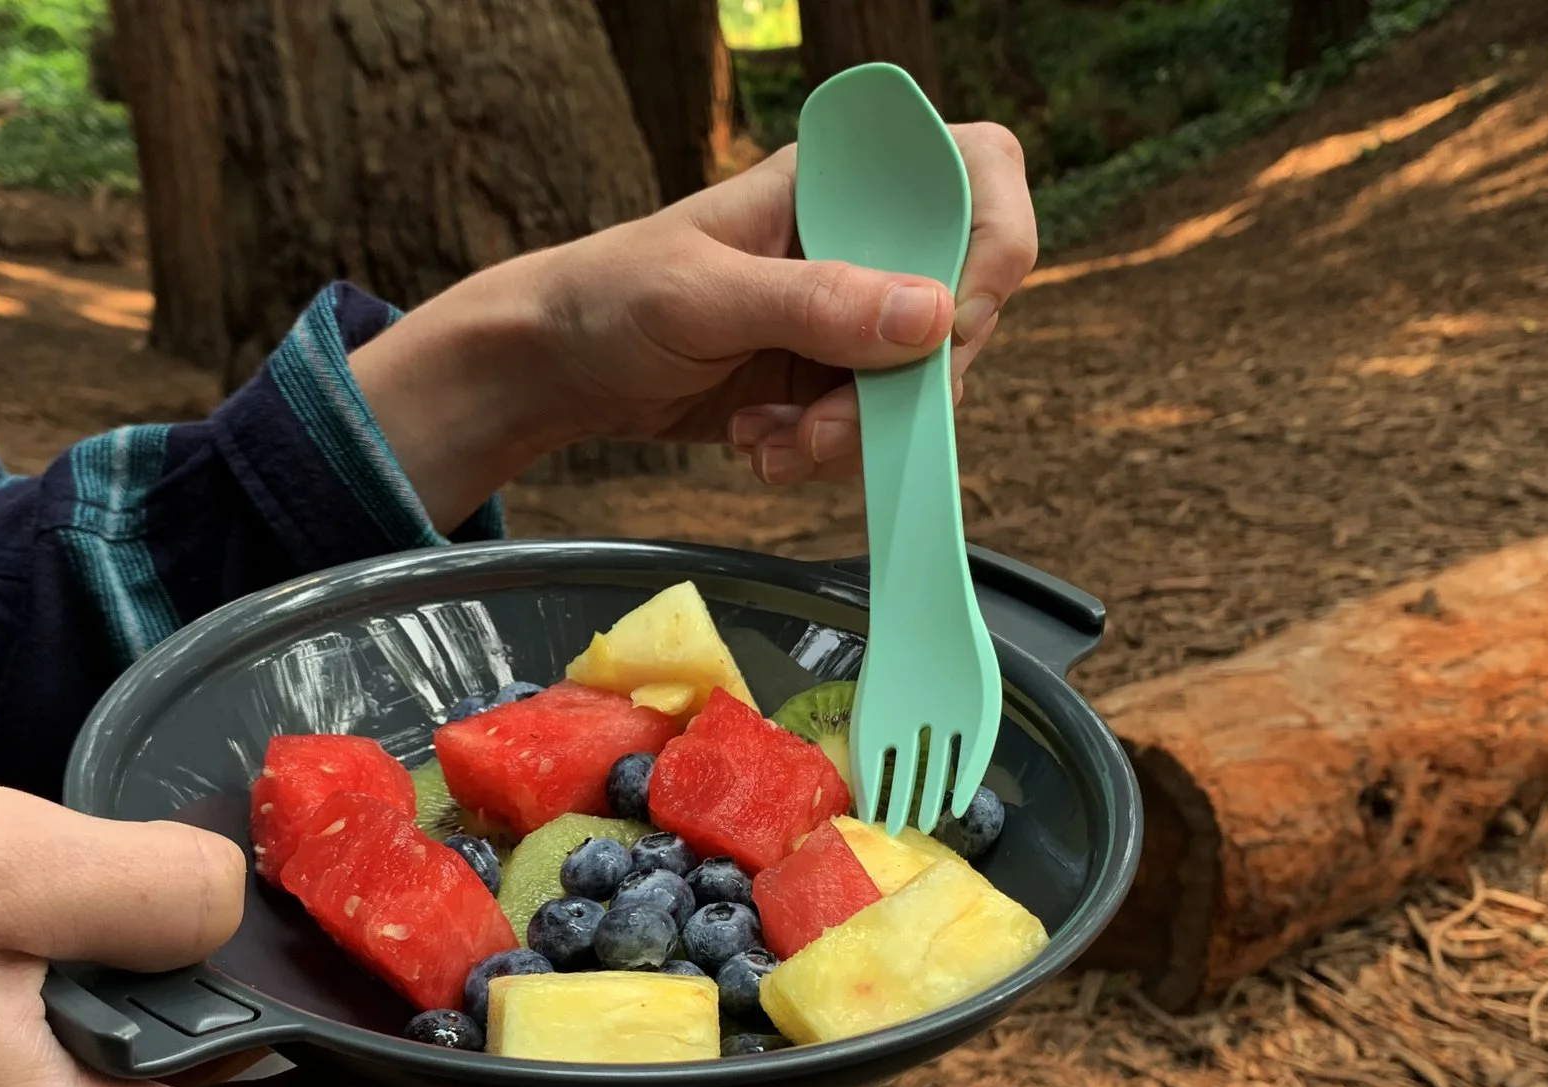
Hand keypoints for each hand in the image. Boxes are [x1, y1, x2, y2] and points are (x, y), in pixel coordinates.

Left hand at [355, 124, 1038, 524]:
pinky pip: (879, 428)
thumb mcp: (703, 295)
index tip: (950, 320)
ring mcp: (854, 313)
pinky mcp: (835, 378)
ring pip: (924, 382)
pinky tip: (764, 445)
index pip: (974, 173)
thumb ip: (816, 302)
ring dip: (860, 434)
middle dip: (905, 384)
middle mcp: (862, 239)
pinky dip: (830, 454)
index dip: (990, 244)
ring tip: (774, 442)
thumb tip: (936, 316)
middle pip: (964, 303)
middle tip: (825, 428)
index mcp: (838, 180)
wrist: (557, 369)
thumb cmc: (610, 296)